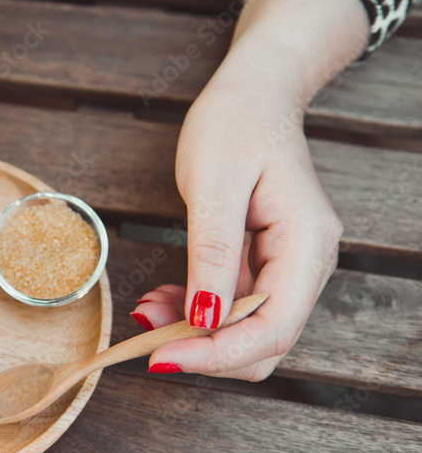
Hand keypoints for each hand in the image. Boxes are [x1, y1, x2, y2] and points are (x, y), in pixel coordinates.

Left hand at [131, 72, 342, 379]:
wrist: (251, 93)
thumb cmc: (235, 124)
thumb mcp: (214, 185)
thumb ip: (213, 254)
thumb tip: (206, 319)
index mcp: (306, 244)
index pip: (273, 328)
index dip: (218, 355)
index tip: (163, 359)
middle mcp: (305, 264)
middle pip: (264, 342)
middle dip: (204, 349)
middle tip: (147, 338)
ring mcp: (286, 266)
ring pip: (244, 329)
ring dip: (194, 332)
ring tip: (147, 310)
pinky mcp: (261, 263)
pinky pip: (230, 305)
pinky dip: (194, 310)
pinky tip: (161, 298)